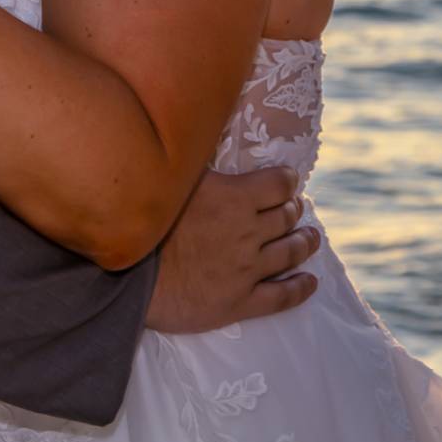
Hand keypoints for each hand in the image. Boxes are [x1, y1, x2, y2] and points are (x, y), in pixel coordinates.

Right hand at [144, 166, 319, 333]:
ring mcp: (247, 269)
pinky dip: (301, 288)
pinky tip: (310, 282)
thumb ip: (201, 168)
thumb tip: (207, 139)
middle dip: (294, 209)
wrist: (130, 278)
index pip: (279, 184)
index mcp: (235, 198)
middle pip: (286, 216)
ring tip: (311, 237)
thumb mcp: (175, 182)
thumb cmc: (147, 223)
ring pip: (290, 252)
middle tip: (295, 208)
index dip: (287, 182)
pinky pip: (282, 296)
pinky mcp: (241, 302)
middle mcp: (248, 232)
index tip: (288, 182)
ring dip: (305, 242)